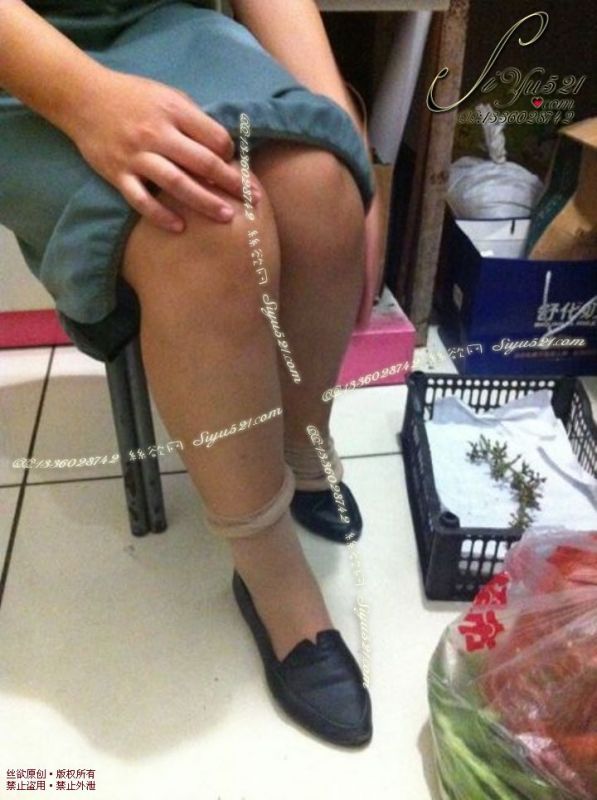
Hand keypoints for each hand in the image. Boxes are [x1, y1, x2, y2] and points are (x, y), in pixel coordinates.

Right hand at [67, 68, 259, 231]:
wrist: (81, 97)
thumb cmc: (131, 96)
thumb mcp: (166, 95)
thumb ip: (192, 118)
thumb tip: (222, 144)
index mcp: (173, 111)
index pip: (214, 137)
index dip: (231, 154)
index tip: (239, 168)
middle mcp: (156, 133)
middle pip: (202, 162)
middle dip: (231, 182)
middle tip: (253, 200)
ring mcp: (136, 155)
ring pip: (176, 183)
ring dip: (204, 202)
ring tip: (227, 217)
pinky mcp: (117, 173)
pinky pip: (141, 199)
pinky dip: (160, 214)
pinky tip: (179, 227)